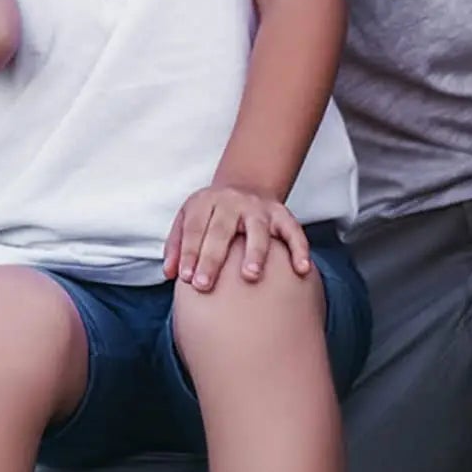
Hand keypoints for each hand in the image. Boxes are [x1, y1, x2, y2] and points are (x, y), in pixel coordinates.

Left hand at [163, 185, 311, 291]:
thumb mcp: (189, 217)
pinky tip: (301, 269)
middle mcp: (233, 202)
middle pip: (222, 229)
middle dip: (212, 257)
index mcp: (207, 202)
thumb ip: (177, 244)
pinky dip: (299, 249)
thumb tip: (170, 273)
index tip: (186, 279)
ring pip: (258, 229)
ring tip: (250, 275)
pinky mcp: (282, 214)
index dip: (189, 252)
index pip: (195, 227)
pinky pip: (294, 231)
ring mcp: (259, 208)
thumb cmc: (213, 214)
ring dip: (255, 252)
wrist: (246, 186)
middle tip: (204, 285)